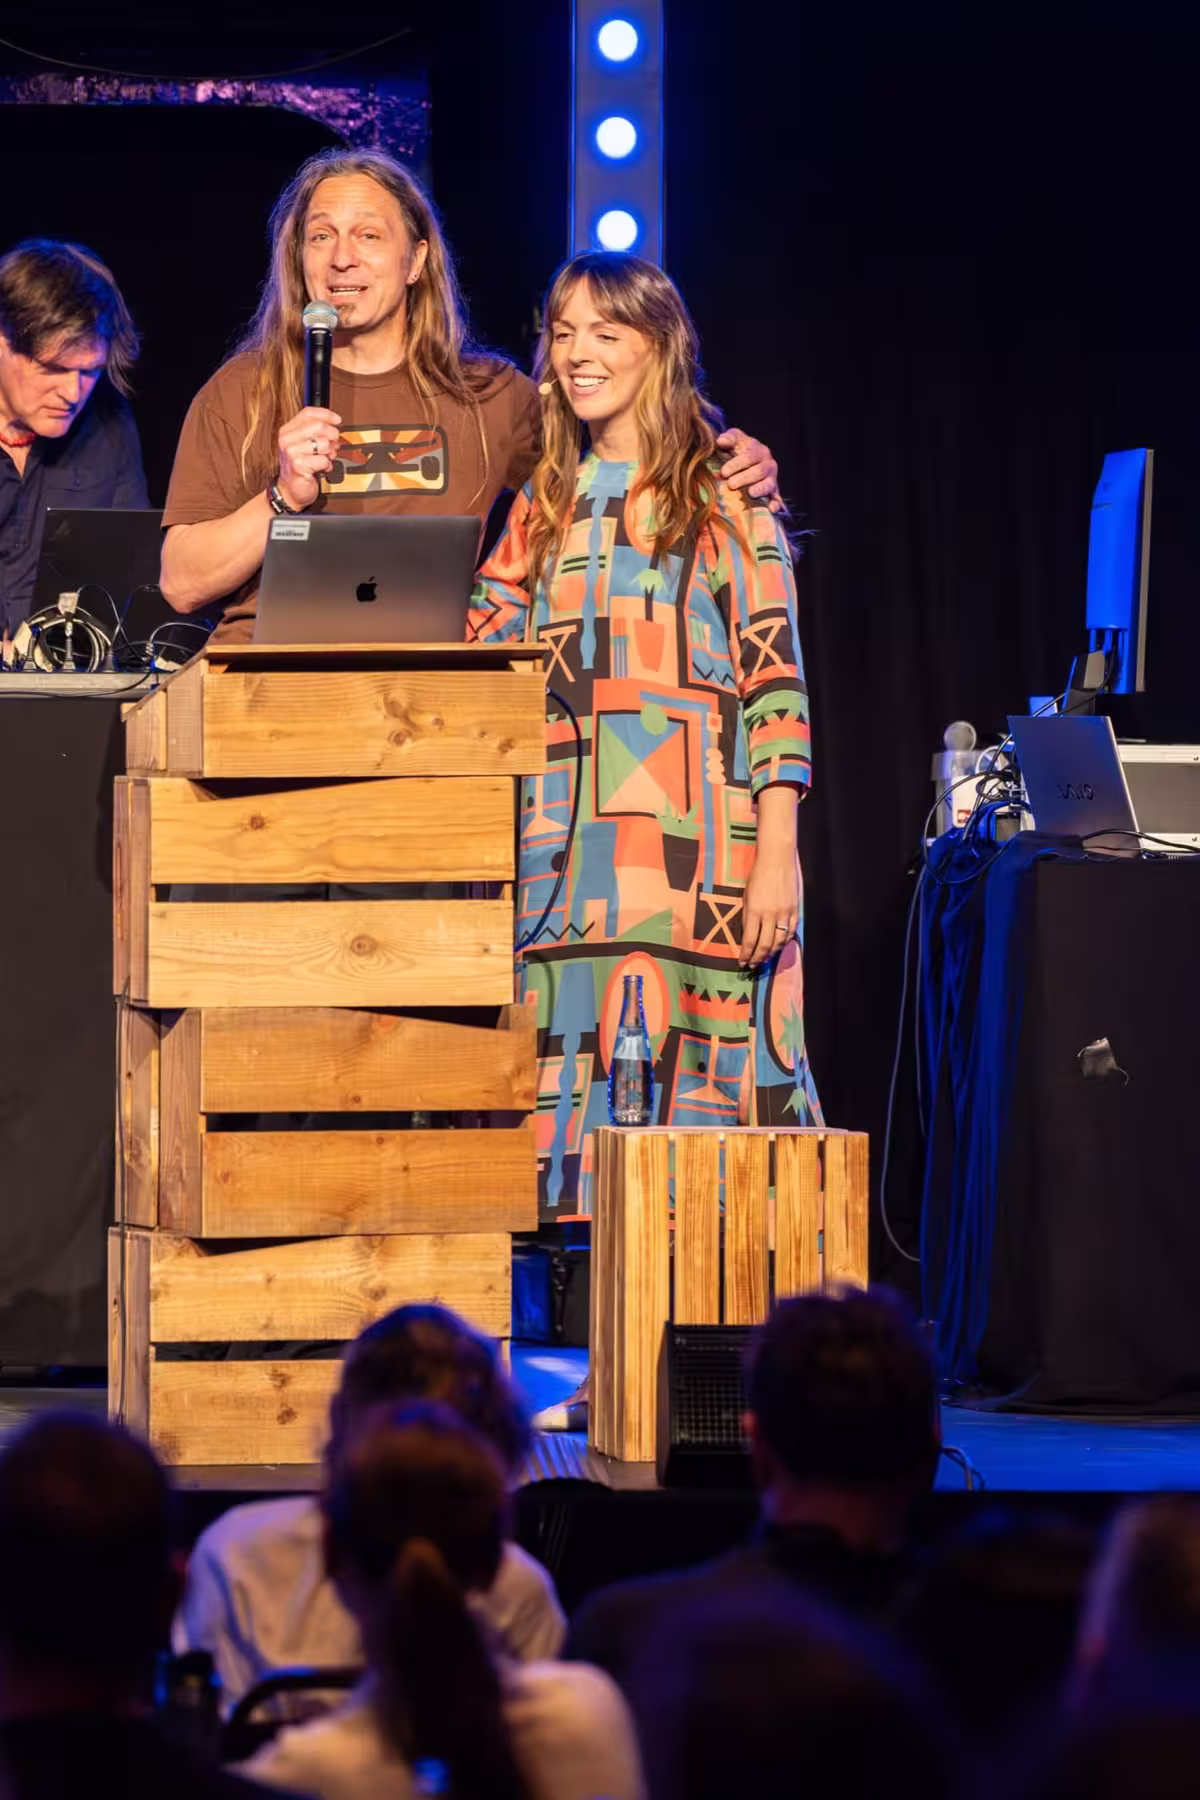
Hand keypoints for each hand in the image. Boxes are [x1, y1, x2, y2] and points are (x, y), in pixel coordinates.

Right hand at [276, 406, 342, 511]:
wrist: (290, 491)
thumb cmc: (299, 469)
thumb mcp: (304, 446)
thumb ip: (315, 433)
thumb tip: (333, 424)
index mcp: (287, 431)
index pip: (308, 413)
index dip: (326, 414)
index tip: (337, 420)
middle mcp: (287, 439)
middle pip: (319, 426)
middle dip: (331, 436)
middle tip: (332, 445)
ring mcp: (291, 452)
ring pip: (323, 443)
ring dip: (329, 453)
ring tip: (323, 459)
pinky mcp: (298, 465)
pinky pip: (323, 460)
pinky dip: (326, 465)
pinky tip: (321, 468)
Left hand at [718, 428, 781, 513]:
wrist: (750, 460)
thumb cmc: (740, 449)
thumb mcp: (736, 439)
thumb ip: (729, 438)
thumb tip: (721, 441)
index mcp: (759, 451)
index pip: (750, 456)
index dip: (737, 464)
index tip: (724, 472)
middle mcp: (769, 464)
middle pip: (759, 471)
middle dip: (745, 477)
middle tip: (731, 484)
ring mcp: (772, 479)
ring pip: (769, 484)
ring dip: (760, 489)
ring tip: (750, 493)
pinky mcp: (774, 492)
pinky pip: (777, 498)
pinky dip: (776, 504)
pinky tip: (771, 509)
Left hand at [740, 846, 798, 967]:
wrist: (777, 859)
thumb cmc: (757, 875)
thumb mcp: (746, 896)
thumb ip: (747, 916)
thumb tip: (748, 935)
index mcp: (754, 911)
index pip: (750, 940)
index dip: (746, 955)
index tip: (742, 963)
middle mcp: (770, 915)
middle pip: (765, 945)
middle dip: (758, 958)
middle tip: (753, 966)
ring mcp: (785, 913)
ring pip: (779, 941)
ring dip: (771, 953)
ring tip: (765, 959)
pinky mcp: (795, 909)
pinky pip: (791, 931)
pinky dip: (785, 941)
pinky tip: (779, 946)